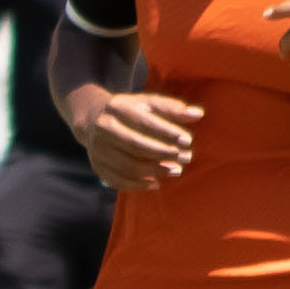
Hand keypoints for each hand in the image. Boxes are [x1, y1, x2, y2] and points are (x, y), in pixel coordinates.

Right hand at [68, 81, 204, 189]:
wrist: (92, 118)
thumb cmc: (130, 110)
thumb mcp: (148, 103)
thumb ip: (172, 109)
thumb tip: (198, 114)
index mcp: (118, 108)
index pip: (144, 122)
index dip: (166, 132)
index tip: (187, 140)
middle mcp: (104, 128)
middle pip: (135, 145)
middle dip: (163, 153)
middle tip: (185, 157)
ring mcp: (98, 149)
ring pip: (127, 165)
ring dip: (154, 170)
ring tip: (176, 170)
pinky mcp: (97, 166)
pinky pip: (118, 180)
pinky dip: (138, 185)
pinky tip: (156, 183)